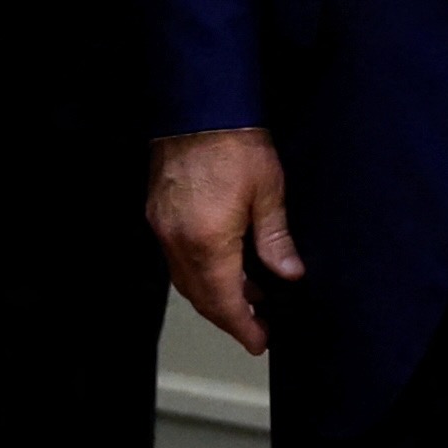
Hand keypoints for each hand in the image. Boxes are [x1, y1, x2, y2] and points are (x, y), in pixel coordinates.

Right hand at [148, 128, 298, 355]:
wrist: (197, 106)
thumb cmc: (233, 142)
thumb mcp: (268, 192)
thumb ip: (276, 240)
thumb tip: (289, 274)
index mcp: (207, 242)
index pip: (224, 301)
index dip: (243, 326)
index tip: (260, 341)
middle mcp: (177, 241)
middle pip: (201, 297)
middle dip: (229, 317)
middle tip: (257, 327)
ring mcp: (163, 228)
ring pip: (186, 280)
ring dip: (214, 294)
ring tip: (248, 295)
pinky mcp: (159, 213)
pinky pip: (176, 258)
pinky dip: (199, 271)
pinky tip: (223, 264)